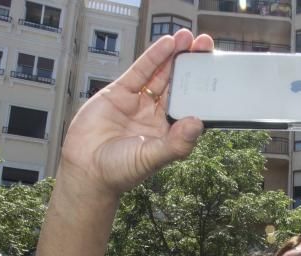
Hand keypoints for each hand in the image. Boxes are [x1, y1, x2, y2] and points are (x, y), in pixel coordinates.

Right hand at [57, 29, 211, 198]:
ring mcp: (139, 103)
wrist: (85, 170)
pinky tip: (167, 44)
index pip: (191, 106)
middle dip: (191, 66)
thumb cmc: (119, 171)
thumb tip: (197, 123)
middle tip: (205, 45)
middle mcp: (156, 115)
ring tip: (188, 38)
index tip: (215, 72)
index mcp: (170, 132)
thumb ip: (176, 143)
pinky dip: (154, 57)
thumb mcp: (152, 158)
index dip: (203, 89)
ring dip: (174, 57)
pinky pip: (140, 72)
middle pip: (179, 86)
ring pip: (160, 75)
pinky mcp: (120, 93)